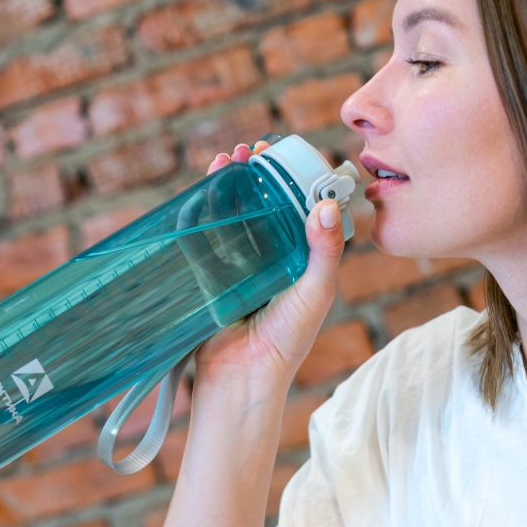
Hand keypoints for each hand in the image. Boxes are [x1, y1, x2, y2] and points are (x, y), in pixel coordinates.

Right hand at [195, 141, 344, 388]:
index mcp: (300, 257)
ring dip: (227, 184)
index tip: (288, 155)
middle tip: (253, 151)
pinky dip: (199, 209)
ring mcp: (236, 263)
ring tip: (227, 159)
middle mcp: (269, 256)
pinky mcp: (207, 273)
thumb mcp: (315, 291)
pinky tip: (201, 189)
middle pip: (262, 203)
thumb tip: (327, 205)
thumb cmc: (288, 339)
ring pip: (231, 213)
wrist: (244, 376)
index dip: (293, 178)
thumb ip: (324, 250)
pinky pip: (202, 234)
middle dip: (256, 174)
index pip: (298, 207)